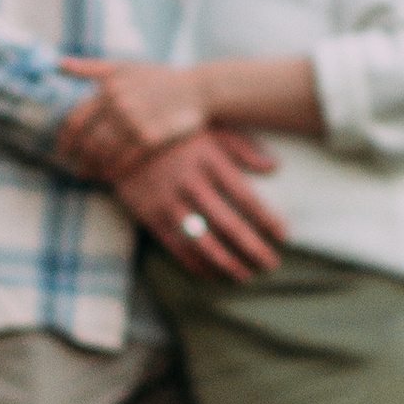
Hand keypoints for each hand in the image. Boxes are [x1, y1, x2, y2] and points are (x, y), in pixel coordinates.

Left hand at [58, 58, 215, 179]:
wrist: (197, 89)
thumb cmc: (158, 77)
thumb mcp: (124, 66)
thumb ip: (90, 67)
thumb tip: (58, 63)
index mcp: (108, 88)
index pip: (76, 119)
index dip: (65, 138)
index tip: (61, 150)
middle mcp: (119, 105)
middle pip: (87, 140)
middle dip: (79, 157)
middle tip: (77, 168)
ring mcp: (135, 122)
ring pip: (104, 153)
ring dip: (95, 167)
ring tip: (92, 174)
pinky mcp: (151, 138)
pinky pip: (125, 160)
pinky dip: (115, 170)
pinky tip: (111, 175)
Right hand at [117, 127, 287, 280]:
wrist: (120, 135)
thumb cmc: (175, 131)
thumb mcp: (210, 128)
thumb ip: (242, 148)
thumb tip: (274, 167)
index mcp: (209, 161)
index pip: (246, 197)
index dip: (267, 219)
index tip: (283, 235)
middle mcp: (190, 183)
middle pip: (229, 225)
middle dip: (253, 248)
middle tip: (271, 264)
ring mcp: (168, 202)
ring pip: (203, 242)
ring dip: (227, 263)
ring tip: (245, 275)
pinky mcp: (151, 216)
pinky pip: (177, 248)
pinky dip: (197, 264)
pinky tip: (213, 274)